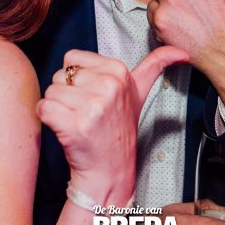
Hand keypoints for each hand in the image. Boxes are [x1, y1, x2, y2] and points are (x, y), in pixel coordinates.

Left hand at [38, 46, 188, 204]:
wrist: (110, 171)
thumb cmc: (119, 130)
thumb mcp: (139, 93)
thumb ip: (156, 66)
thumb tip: (181, 53)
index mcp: (119, 72)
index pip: (72, 59)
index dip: (77, 79)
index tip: (93, 96)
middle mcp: (108, 86)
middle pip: (60, 75)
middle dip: (66, 95)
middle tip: (85, 113)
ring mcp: (93, 106)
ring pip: (50, 92)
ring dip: (57, 109)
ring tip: (76, 122)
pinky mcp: (75, 125)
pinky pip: (43, 108)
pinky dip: (47, 120)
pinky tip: (65, 130)